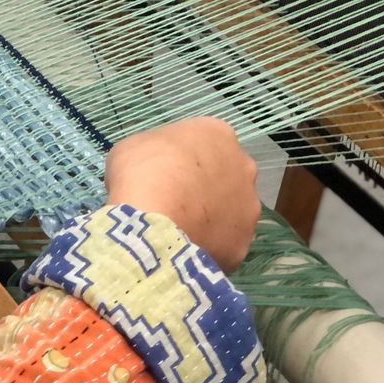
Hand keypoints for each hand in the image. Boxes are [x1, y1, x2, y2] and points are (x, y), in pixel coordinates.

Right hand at [104, 118, 259, 271]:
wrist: (152, 222)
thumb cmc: (142, 172)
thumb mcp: (134, 146)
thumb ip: (154, 153)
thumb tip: (154, 169)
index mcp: (218, 134)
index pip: (205, 140)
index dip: (183, 156)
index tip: (164, 169)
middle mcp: (243, 166)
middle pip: (226, 174)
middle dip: (206, 184)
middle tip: (176, 198)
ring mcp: (248, 207)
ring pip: (231, 210)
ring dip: (212, 215)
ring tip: (180, 228)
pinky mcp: (243, 242)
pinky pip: (225, 242)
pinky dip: (209, 244)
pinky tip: (185, 248)